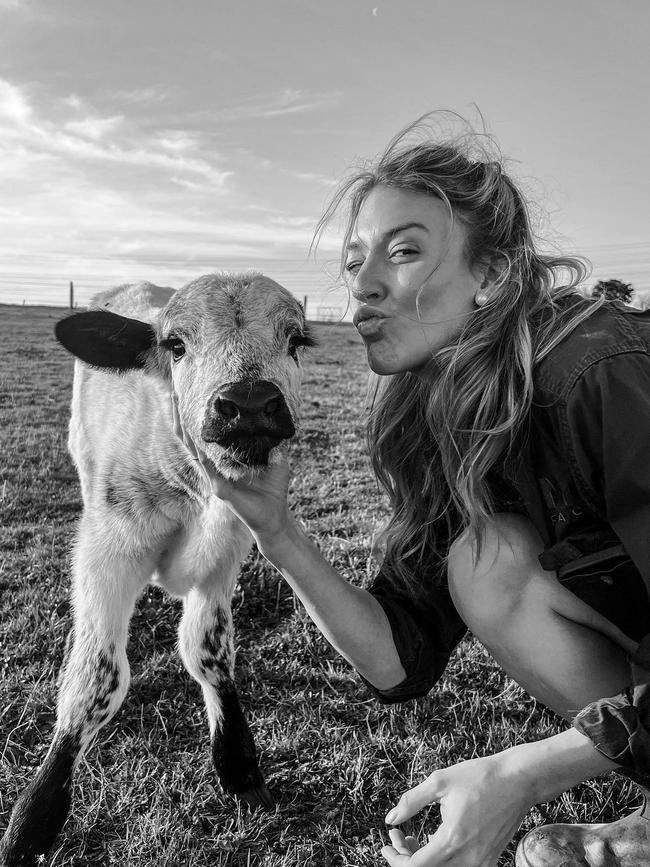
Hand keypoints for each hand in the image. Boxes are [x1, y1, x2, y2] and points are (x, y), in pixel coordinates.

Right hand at [170, 388, 292, 540]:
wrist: (275, 517)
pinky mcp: (220, 490)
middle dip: (179, 415)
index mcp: (221, 459)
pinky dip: (202, 452)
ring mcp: (213, 478)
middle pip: (188, 437)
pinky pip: (208, 467)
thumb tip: (274, 417)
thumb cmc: (273, 489)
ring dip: (184, 428)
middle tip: (174, 390)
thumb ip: (271, 440)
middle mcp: (212, 468)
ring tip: (178, 407)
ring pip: (192, 449)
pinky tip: (196, 436)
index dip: (191, 416)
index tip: (186, 392)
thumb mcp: (274, 458)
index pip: (201, 434)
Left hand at [381, 755, 530, 866]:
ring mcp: (481, 863)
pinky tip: (434, 840)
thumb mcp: (439, 781)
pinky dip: (441, 861)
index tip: (387, 844)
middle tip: (398, 837)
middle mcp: (468, 859)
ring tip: (412, 838)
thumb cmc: (479, 777)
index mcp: (452, 840)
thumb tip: (390, 819)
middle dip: (406, 858)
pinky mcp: (489, 861)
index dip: (395, 858)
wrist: (518, 780)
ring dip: (423, 861)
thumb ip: (411, 802)